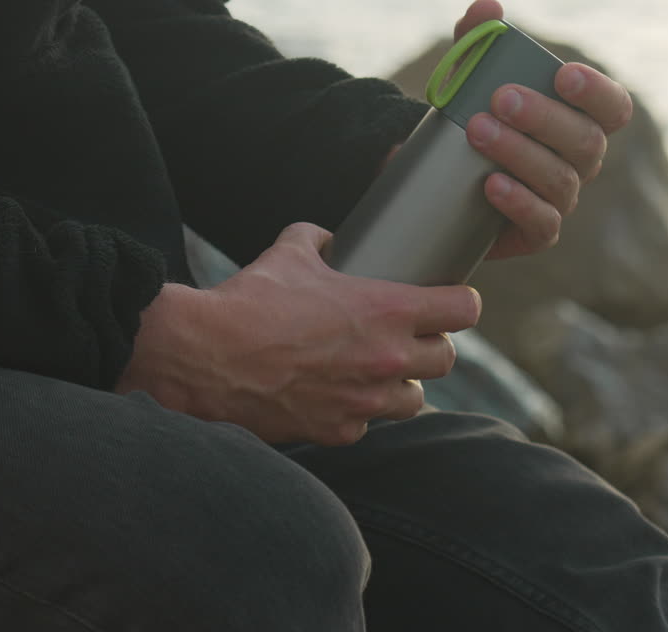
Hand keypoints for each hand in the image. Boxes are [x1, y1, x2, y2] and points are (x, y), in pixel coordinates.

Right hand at [114, 222, 480, 445]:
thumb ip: (320, 239)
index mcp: (389, 310)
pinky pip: (367, 423)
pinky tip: (338, 395)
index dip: (461, 303)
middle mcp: (388, 359)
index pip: (464, 310)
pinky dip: (358, 411)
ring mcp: (366, 400)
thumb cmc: (250, 300)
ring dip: (404, 384)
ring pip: (415, 399)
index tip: (451, 302)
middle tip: (412, 336)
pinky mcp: (339, 430)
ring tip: (379, 371)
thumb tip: (330, 238)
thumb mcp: (290, 252)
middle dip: (433, 346)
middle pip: (447, 359)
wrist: (204, 355)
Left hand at [453, 0, 633, 259]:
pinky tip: (491, 184)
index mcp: (581, 120)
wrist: (443, 184)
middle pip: (586, 142)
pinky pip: (543, 223)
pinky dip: (519, 203)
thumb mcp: (471, 78)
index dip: (597, 92)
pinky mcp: (536, 233)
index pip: (613, 107)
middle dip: (544, 118)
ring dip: (520, 153)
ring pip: (561, 180)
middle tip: (500, 99)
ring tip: (477, 131)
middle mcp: (581, 161)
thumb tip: (487, 9)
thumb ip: (479, 41)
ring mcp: (563, 199)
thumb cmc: (475, 120)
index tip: (563, 75)